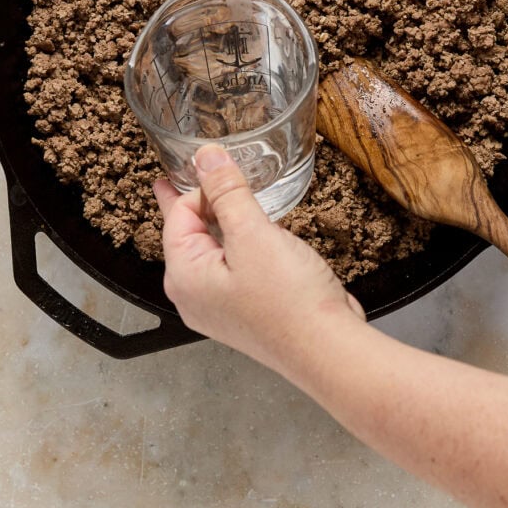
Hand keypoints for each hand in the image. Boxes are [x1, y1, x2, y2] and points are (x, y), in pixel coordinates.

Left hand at [154, 144, 364, 375]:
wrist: (328, 350)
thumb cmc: (289, 300)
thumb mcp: (254, 234)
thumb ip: (227, 193)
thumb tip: (206, 158)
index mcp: (185, 276)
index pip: (179, 216)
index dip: (201, 187)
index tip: (220, 165)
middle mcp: (194, 296)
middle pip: (189, 234)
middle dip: (195, 203)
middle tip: (180, 178)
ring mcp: (219, 307)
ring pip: (211, 250)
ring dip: (220, 222)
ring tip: (218, 199)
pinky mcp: (245, 311)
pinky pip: (231, 267)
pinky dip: (237, 244)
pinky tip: (252, 235)